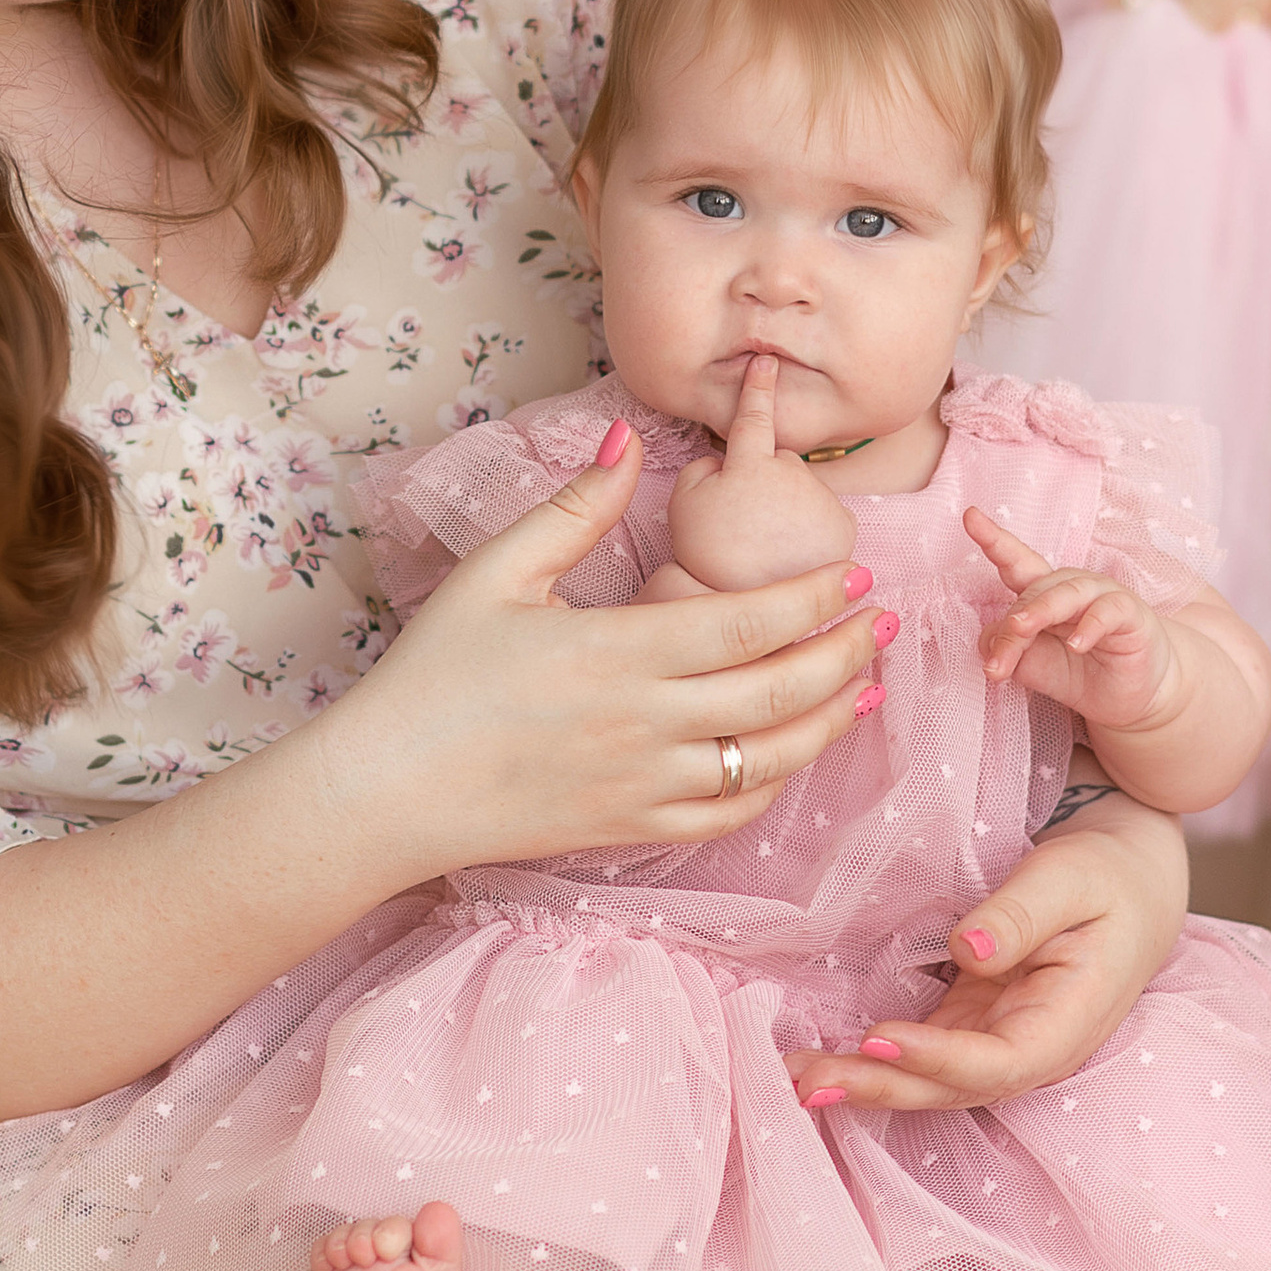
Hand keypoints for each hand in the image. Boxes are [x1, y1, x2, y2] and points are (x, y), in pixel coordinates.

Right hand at [325, 419, 879, 868]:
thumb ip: (573, 509)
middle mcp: (644, 722)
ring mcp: (643, 784)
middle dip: (846, 654)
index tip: (856, 575)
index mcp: (618, 651)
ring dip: (831, 720)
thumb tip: (628, 441)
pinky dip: (774, 784)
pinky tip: (794, 753)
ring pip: (770, 758)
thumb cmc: (433, 676)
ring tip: (868, 686)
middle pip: (778, 690)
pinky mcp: (631, 829)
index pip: (746, 623)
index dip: (812, 600)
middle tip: (885, 623)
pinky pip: (727, 814)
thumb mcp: (495, 574)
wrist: (386, 792)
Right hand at [668, 352, 857, 592]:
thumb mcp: (683, 505)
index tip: (766, 360)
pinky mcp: (844, 531)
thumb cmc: (709, 559)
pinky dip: (812, 531)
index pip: (752, 414)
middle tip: (742, 522)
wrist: (750, 610)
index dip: (756, 386)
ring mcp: (822, 502)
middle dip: (764, 481)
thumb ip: (700, 467)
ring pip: (802, 491)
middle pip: (778, 463)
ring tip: (766, 549)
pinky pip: (825, 516)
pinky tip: (794, 557)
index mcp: (750, 465)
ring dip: (788, 509)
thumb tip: (721, 459)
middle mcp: (793, 475)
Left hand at [784, 791, 1187, 1115]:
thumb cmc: (1105, 877)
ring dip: (866, 1083)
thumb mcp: (1072, 879)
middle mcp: (1032, 1050)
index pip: (1002, 1061)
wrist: (1129, 887)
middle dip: (883, 1086)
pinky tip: (817, 1058)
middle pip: (955, 1087)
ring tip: (795, 1080)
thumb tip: (968, 952)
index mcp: (1068, 1022)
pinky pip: (919, 1058)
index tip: (879, 1038)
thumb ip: (1023, 914)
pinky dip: (871, 1063)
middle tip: (809, 1082)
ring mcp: (998, 1043)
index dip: (940, 1060)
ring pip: (930, 1081)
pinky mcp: (971, 1027)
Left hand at [965, 505, 1180, 734]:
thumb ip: (1009, 650)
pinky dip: (1090, 626)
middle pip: (1034, 590)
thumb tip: (988, 643)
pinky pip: (1108, 611)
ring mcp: (1102, 597)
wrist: (1129, 697)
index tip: (970, 516)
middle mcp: (1071, 587)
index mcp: (1044, 593)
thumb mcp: (1034, 665)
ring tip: (1022, 630)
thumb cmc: (1079, 671)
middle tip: (996, 659)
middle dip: (1013, 623)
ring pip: (1068, 592)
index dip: (994, 540)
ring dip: (1041, 611)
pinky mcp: (1130, 614)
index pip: (1016, 562)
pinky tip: (1077, 644)